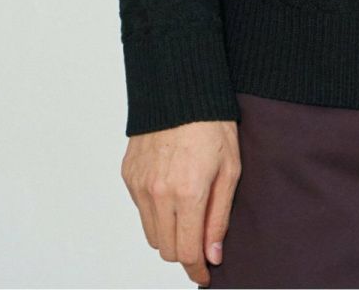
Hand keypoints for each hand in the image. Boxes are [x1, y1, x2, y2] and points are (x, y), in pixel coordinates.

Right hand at [121, 120, 240, 286]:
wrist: (181, 88)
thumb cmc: (213, 123)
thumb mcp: (230, 170)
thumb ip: (219, 217)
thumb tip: (213, 255)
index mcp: (187, 193)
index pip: (186, 251)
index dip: (197, 269)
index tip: (204, 274)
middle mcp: (158, 193)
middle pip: (166, 249)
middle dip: (184, 252)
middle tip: (200, 242)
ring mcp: (140, 185)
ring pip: (151, 234)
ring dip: (169, 234)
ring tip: (187, 214)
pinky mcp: (129, 175)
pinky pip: (140, 210)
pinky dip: (155, 212)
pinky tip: (171, 193)